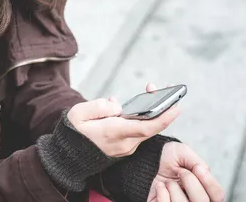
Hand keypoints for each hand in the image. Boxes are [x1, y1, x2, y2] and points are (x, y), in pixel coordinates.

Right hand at [66, 84, 180, 157]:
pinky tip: (133, 106)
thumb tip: (117, 106)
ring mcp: (125, 147)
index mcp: (113, 132)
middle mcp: (124, 142)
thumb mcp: (78, 114)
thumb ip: (98, 107)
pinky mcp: (124, 147)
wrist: (68, 157)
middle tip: (164, 88)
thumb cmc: (72, 133)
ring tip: (150, 90)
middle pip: (150, 126)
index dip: (164, 117)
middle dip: (161, 107)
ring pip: (145, 128)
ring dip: (151, 112)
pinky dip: (141, 118)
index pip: (145, 127)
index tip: (177, 106)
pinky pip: (137, 131)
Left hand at [143, 84, 224, 201]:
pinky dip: (163, 195)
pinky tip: (160, 187)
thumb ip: (198, 163)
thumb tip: (205, 174)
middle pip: (203, 201)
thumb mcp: (183, 153)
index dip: (209, 182)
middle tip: (180, 172)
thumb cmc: (166, 157)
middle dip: (191, 182)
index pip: (218, 195)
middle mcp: (193, 200)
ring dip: (175, 189)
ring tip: (168, 181)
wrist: (144, 159)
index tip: (198, 168)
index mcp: (203, 189)